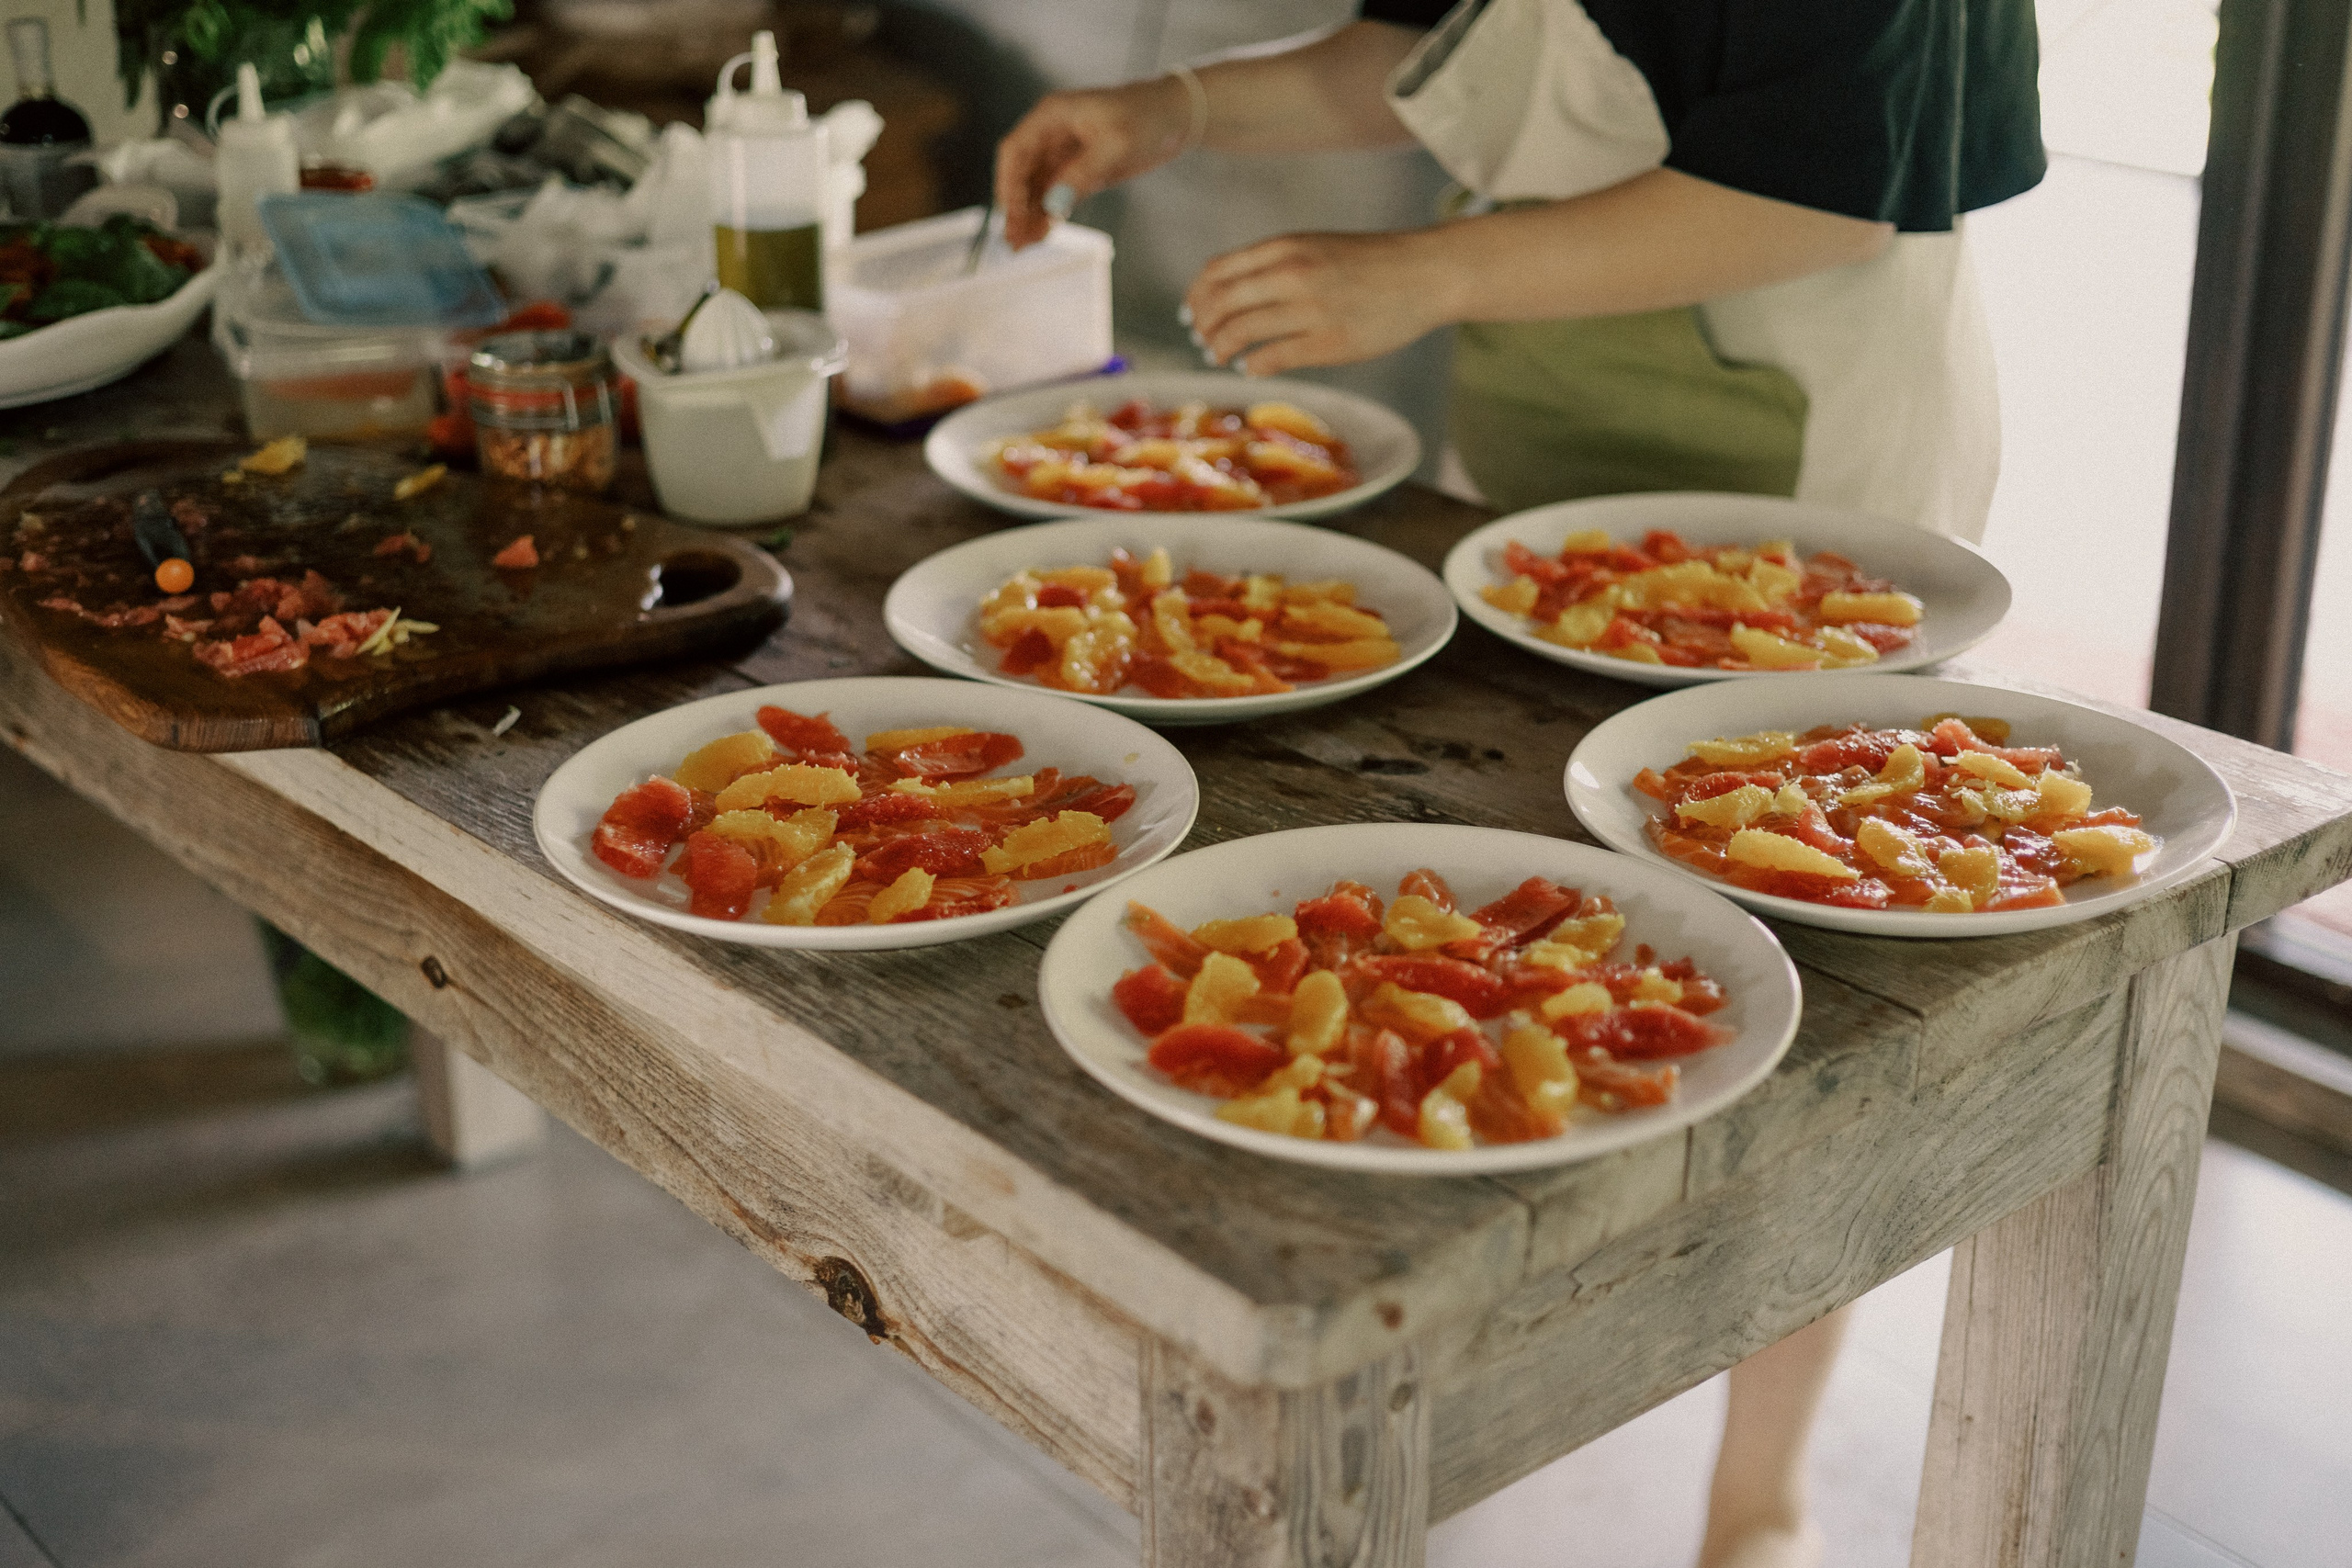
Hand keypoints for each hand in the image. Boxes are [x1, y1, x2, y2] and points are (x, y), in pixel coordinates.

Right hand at [995, 78, 1192, 248]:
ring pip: (1034, 189)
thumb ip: (1083, 174)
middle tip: (1015, 240)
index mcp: (1053, 115)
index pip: (1015, 150)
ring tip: (1024, 245)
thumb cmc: (1148, 117)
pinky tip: (1041, 235)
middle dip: (1015, 207)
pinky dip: (1047, 215)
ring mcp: (1063, 154)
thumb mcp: (1117, 145)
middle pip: (1020, 173)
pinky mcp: (1078, 171)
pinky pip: (1055, 196)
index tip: (1011, 214)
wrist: (1176, 117)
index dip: (1008, 184)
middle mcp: (1051, 133)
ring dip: (1028, 216)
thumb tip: (1053, 205)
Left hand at [1184, 230, 1453, 375]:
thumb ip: (1272, 263)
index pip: (1217, 272)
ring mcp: (1309, 309)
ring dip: (1220, 348)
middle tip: (1202, 340)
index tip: (1192, 313)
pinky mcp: (1327, 342)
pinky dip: (1252, 366)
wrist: (1424, 273)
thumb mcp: (1314, 245)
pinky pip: (1271, 358)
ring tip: (1219, 356)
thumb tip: (1226, 293)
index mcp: (1285, 247)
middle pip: (1221, 304)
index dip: (1196, 296)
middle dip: (1203, 326)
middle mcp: (1291, 274)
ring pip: (1240, 332)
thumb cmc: (1368, 262)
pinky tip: (1252, 368)